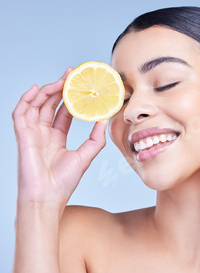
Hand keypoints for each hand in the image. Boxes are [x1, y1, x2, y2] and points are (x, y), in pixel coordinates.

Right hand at [12, 68, 106, 210]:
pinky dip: (26, 100)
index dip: (72, 99)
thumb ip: (95, 137)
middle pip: (51, 105)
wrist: (48, 197)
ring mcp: (32, 134)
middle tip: (72, 75)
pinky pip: (21, 114)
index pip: (64, 112)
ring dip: (48, 91)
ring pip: (37, 106)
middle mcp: (44, 133)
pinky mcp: (23, 136)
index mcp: (57, 138)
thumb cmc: (64, 181)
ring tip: (61, 81)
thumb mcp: (86, 154)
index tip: (82, 87)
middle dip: (60, 89)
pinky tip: (37, 89)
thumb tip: (105, 119)